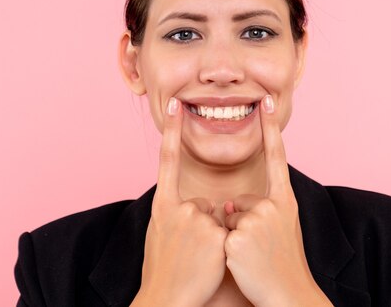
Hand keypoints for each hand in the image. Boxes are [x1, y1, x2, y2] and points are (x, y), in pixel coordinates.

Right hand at [132, 97, 227, 306]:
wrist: (166, 302)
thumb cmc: (163, 271)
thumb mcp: (160, 234)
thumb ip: (176, 213)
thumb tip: (190, 205)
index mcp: (162, 206)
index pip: (167, 160)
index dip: (171, 131)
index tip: (176, 103)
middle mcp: (178, 208)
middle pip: (206, 204)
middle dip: (207, 225)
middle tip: (191, 251)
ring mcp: (197, 221)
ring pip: (221, 219)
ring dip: (217, 237)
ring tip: (198, 259)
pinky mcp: (216, 235)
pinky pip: (230, 233)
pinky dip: (226, 247)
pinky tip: (210, 262)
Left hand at [223, 95, 329, 306]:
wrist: (290, 298)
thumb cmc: (282, 266)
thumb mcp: (281, 230)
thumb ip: (260, 210)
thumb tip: (228, 206)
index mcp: (285, 201)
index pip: (276, 158)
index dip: (272, 128)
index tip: (266, 99)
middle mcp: (274, 206)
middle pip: (238, 202)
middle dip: (239, 224)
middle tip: (259, 248)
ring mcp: (256, 221)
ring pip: (226, 220)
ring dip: (231, 238)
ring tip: (252, 257)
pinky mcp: (238, 237)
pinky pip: (220, 236)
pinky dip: (225, 251)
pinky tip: (242, 263)